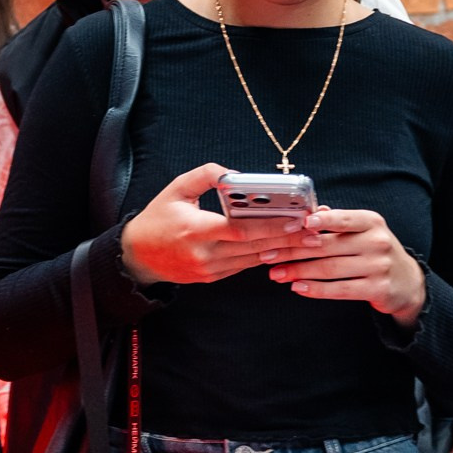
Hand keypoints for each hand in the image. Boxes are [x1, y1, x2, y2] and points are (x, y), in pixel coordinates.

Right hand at [121, 164, 303, 286]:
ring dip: (282, 250)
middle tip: (315, 231)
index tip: (295, 220)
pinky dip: (265, 257)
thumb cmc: (157, 218)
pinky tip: (285, 249)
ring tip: (309, 240)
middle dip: (288, 239)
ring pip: (253, 260)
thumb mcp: (176, 189)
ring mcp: (210, 269)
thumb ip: (206, 175)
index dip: (270, 226)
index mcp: (196, 230)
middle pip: (254, 248)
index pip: (240, 230)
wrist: (137, 256)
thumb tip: (235, 175)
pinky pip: (243, 266)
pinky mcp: (212, 277)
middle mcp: (205, 254)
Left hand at [261, 207, 426, 325]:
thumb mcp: (364, 230)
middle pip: (327, 246)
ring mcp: (378, 267)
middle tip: (269, 255)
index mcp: (371, 222)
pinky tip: (297, 287)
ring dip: (298, 271)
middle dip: (293, 251)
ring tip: (276, 274)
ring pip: (330, 269)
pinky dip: (316, 289)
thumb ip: (339, 221)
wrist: (407, 281)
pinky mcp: (377, 289)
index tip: (299, 223)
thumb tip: (313, 211)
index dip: (321, 220)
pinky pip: (340, 289)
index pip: (343, 219)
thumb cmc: (375, 250)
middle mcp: (377, 242)